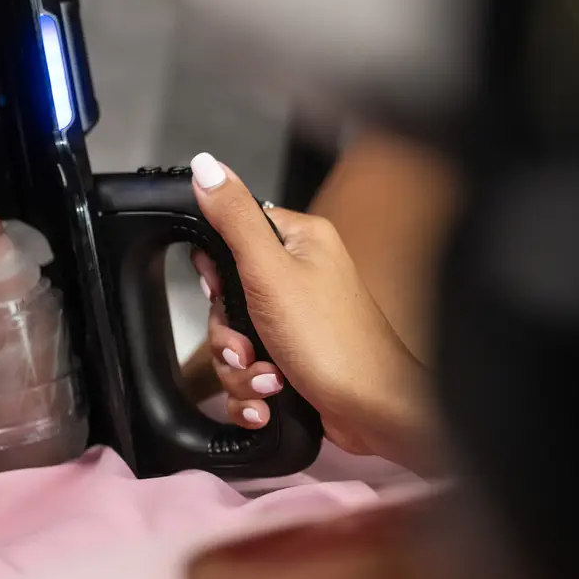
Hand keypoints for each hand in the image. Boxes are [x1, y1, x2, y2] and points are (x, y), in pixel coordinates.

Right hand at [188, 153, 434, 469]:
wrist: (373, 413)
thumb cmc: (335, 344)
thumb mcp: (270, 272)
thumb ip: (233, 218)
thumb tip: (205, 166)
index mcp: (299, 242)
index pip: (230, 237)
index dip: (217, 274)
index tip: (224, 294)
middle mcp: (299, 278)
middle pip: (226, 298)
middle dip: (228, 335)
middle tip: (249, 347)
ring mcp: (296, 322)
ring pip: (234, 340)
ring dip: (240, 370)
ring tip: (269, 380)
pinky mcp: (293, 360)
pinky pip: (249, 372)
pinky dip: (252, 391)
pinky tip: (270, 400)